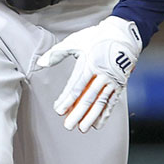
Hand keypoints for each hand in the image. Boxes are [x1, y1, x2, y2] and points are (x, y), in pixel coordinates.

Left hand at [36, 16, 141, 131]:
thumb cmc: (96, 38)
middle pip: (88, 98)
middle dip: (78, 113)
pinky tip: (98, 124)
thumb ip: (57, 53)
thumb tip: (41, 63)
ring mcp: (112, 80)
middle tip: (68, 125)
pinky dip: (105, 114)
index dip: (67, 100)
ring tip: (82, 128)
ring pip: (100, 102)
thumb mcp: (76, 41)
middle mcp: (101, 74)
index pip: (76, 86)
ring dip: (91, 117)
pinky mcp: (119, 85)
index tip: (58, 110)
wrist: (123, 35)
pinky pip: (112, 102)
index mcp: (89, 64)